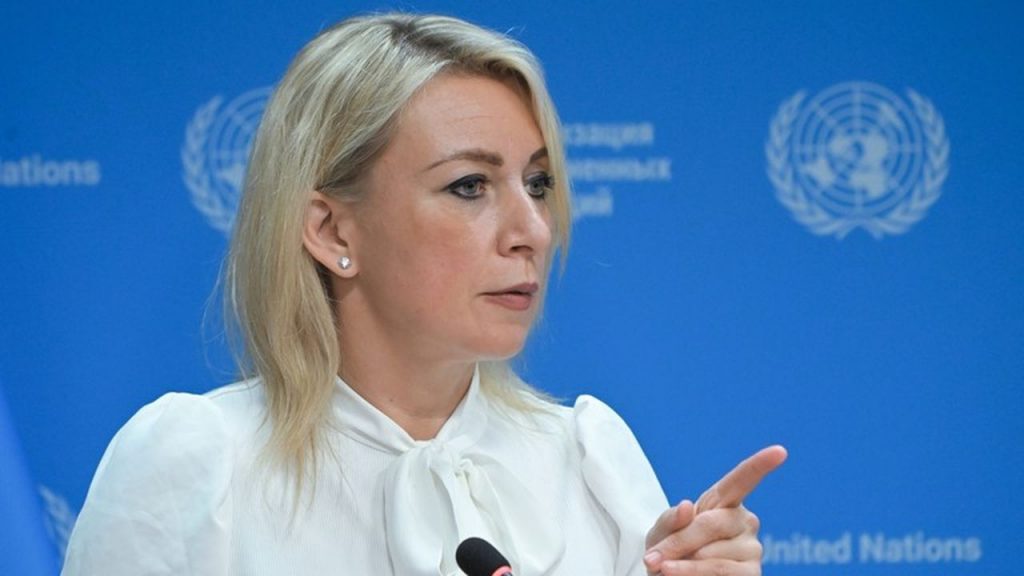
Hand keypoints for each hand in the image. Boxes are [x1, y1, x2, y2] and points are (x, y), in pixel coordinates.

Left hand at [643, 445, 787, 575]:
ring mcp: (752, 548)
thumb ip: (669, 520)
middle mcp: (744, 521)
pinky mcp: (752, 573)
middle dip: (678, 542)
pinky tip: (677, 575)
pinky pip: (720, 572)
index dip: (760, 465)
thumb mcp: (660, 533)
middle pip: (710, 524)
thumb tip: (687, 507)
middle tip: (652, 558)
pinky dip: (692, 574)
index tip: (779, 451)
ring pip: (712, 553)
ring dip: (682, 564)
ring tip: (665, 569)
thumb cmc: (669, 554)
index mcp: (723, 502)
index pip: (742, 480)